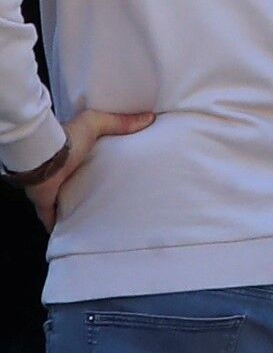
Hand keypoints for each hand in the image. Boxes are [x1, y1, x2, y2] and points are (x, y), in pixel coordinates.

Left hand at [16, 107, 151, 225]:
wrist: (43, 159)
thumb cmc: (67, 141)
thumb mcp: (95, 123)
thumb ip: (119, 122)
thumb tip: (150, 118)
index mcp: (74, 155)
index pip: (88, 163)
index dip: (101, 166)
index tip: (118, 172)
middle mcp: (63, 174)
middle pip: (80, 185)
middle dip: (92, 191)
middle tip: (115, 199)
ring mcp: (55, 192)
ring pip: (69, 204)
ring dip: (80, 210)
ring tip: (102, 219)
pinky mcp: (49, 207)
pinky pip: (55, 221)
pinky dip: (62, 227)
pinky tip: (75, 234)